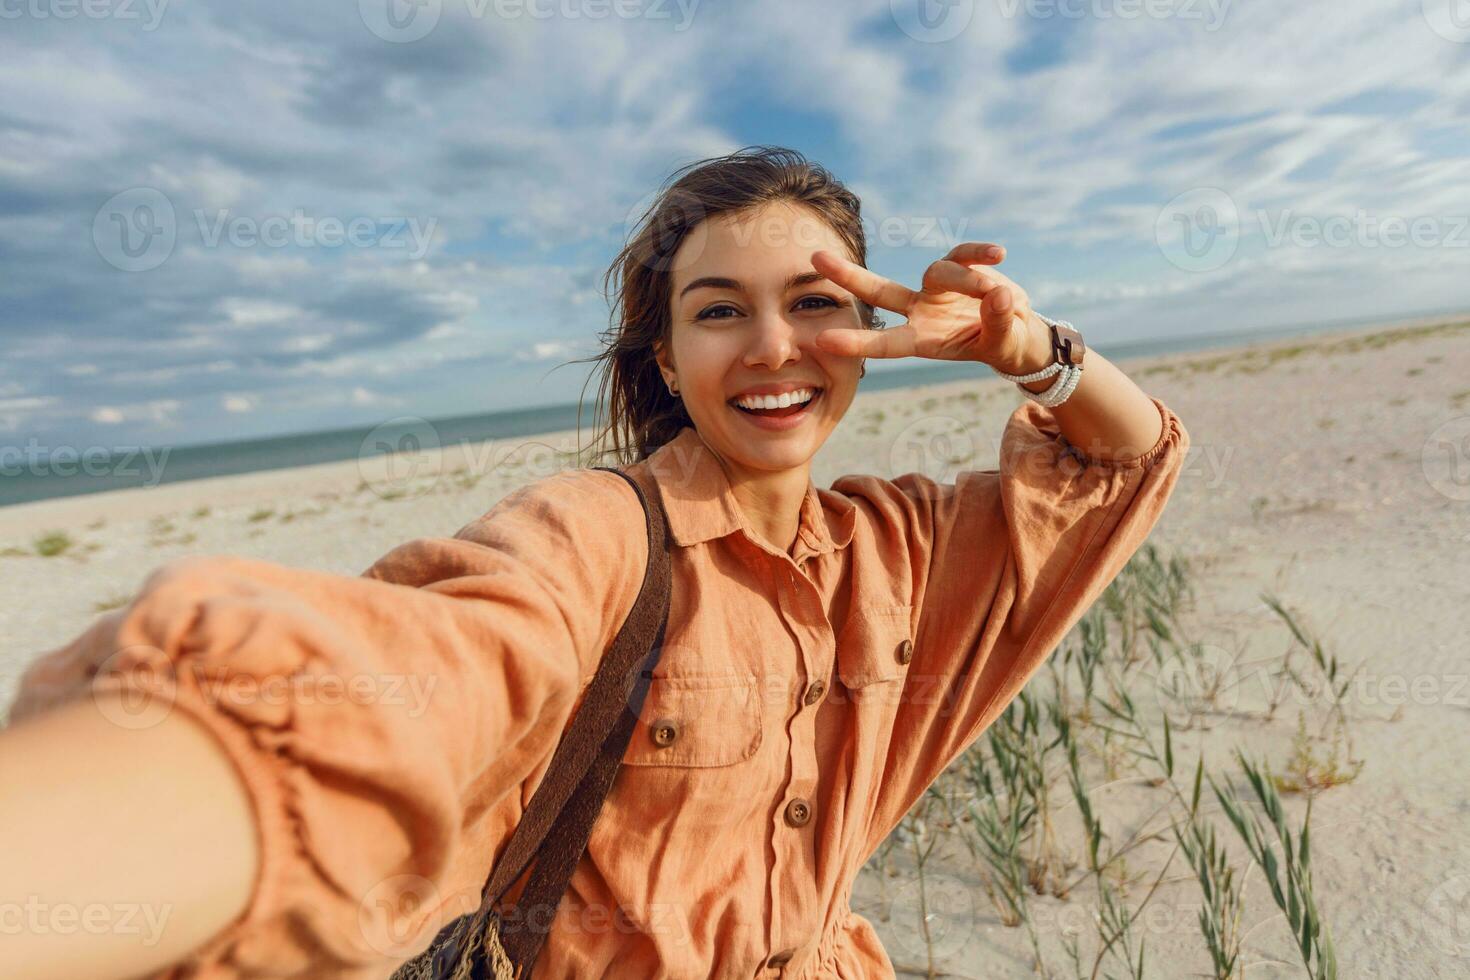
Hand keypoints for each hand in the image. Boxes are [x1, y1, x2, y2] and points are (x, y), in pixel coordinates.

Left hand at [810, 242, 1053, 375]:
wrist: (1016, 328)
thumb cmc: (1003, 342)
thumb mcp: (1002, 341)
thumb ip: (998, 322)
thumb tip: (998, 296)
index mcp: (923, 340)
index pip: (885, 343)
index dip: (856, 343)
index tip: (822, 340)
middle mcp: (921, 311)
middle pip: (878, 291)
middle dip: (847, 276)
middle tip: (814, 259)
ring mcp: (936, 287)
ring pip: (940, 272)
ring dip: (970, 282)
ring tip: (998, 296)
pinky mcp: (959, 266)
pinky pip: (964, 254)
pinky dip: (979, 253)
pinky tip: (998, 255)